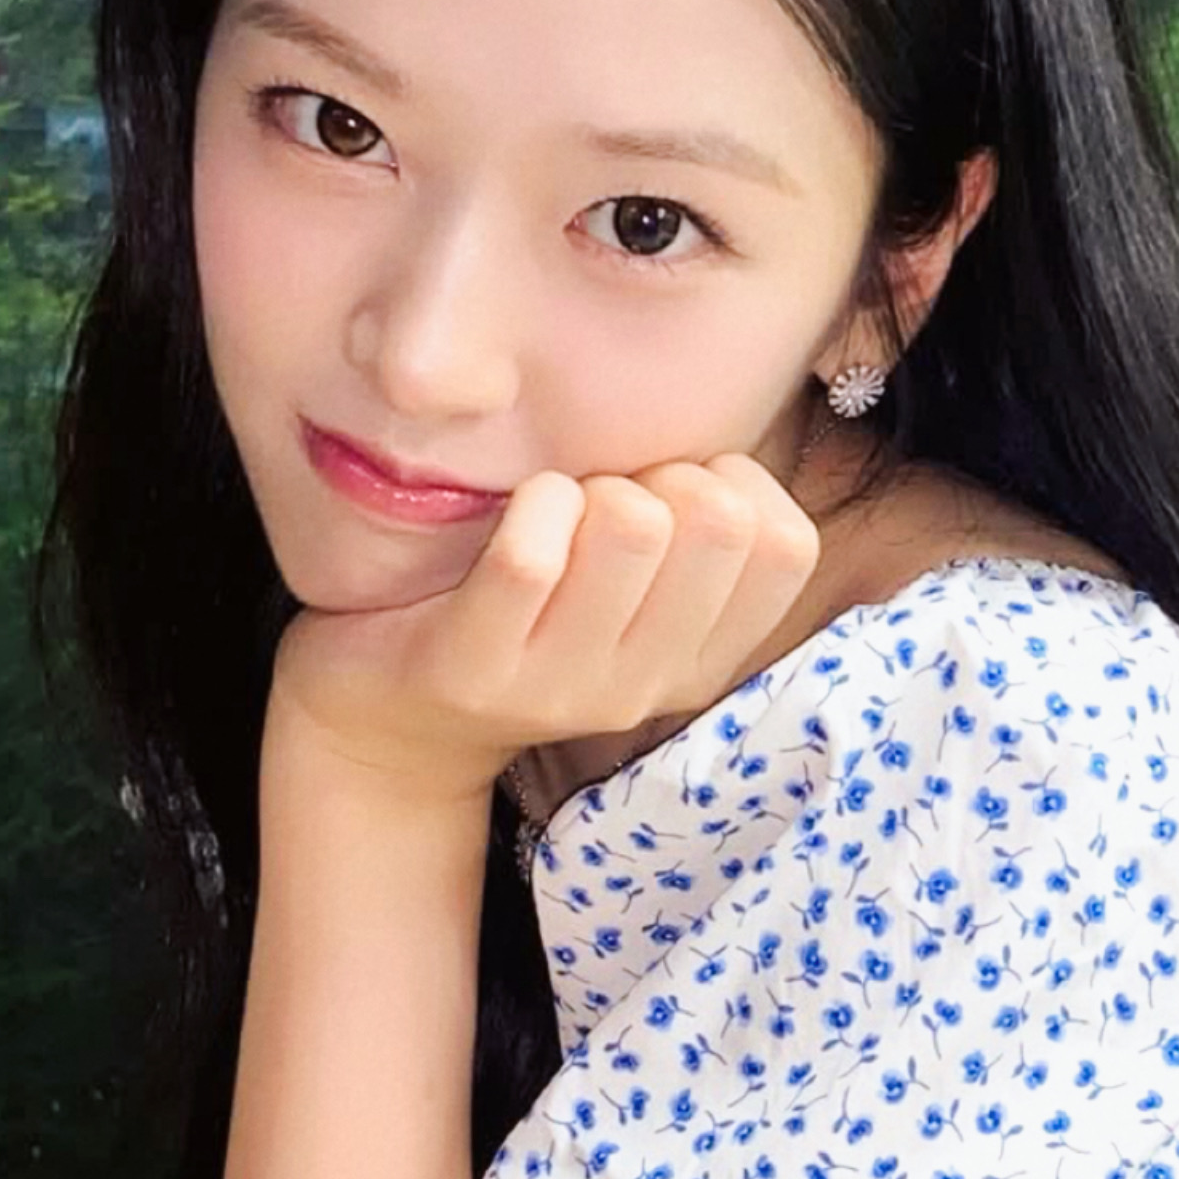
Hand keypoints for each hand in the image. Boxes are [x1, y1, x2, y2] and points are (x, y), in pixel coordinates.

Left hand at [267, 454, 822, 809]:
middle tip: (604, 502)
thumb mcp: (633, 599)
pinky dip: (527, 505)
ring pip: (634, 526)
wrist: (389, 724)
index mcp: (701, 662)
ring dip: (589, 486)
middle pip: (720, 521)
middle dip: (663, 474)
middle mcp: (646, 686)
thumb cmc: (526, 617)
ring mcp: (563, 687)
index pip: (789, 546)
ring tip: (555, 514)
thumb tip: (725, 454)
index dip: (739, 484)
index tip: (675, 495)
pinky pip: (530, 556)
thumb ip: (694, 538)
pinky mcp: (474, 671)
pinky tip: (511, 516)